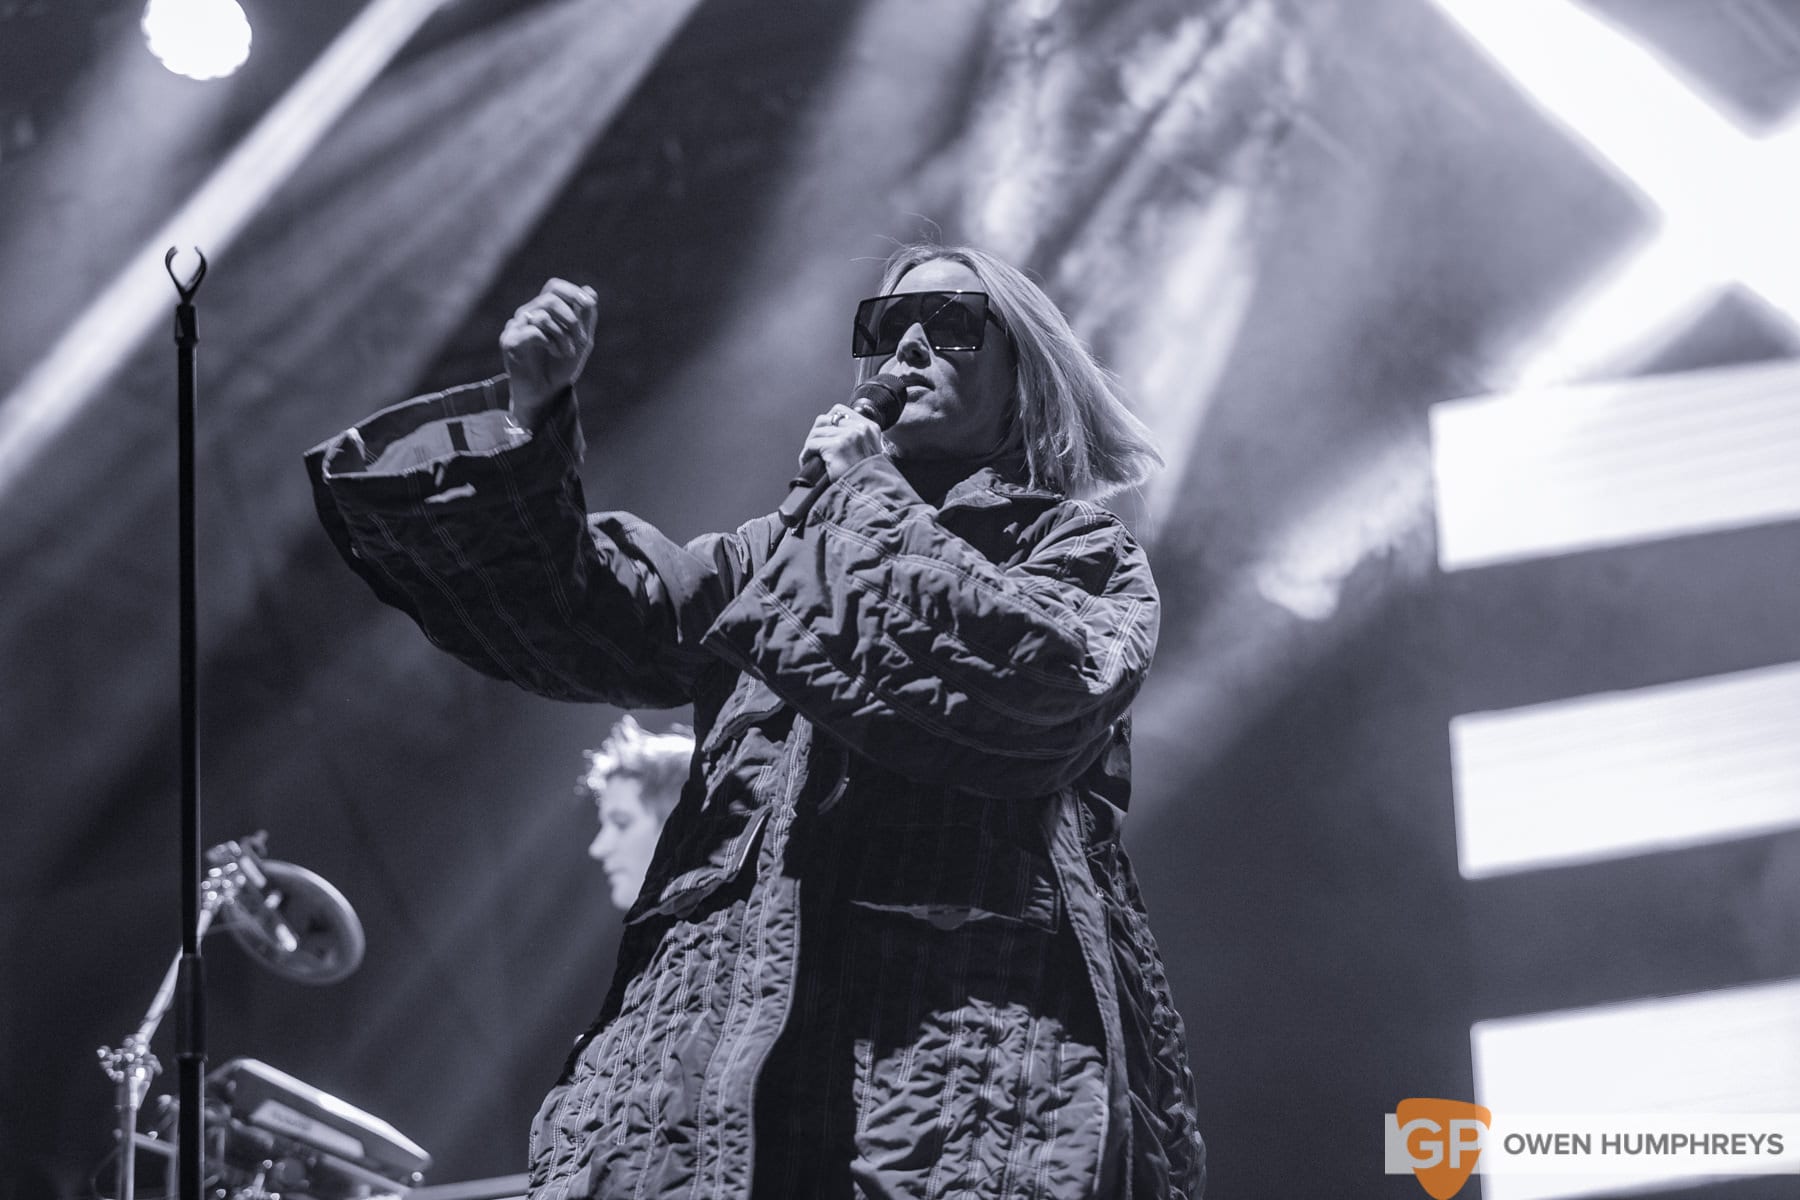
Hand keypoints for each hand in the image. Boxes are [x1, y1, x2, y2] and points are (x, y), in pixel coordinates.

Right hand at [501, 278, 598, 428]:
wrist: (546, 395)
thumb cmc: (560, 368)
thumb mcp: (580, 341)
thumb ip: (585, 317)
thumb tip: (590, 291)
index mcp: (543, 311)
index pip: (554, 287)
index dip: (572, 291)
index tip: (588, 305)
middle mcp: (527, 315)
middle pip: (551, 298)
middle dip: (572, 318)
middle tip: (580, 339)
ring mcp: (516, 327)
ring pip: (544, 315)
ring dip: (563, 334)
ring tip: (566, 352)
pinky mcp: (510, 341)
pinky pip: (534, 331)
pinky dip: (551, 341)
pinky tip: (554, 352)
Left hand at [801, 404, 885, 482]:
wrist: (872, 493)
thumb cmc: (868, 478)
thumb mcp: (869, 452)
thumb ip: (856, 439)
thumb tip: (832, 433)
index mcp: (870, 428)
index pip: (840, 411)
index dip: (827, 422)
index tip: (823, 435)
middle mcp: (860, 428)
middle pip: (826, 419)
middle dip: (817, 432)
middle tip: (814, 446)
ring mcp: (848, 436)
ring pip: (817, 432)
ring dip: (810, 445)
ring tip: (810, 456)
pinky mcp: (836, 447)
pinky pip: (811, 445)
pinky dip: (806, 454)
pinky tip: (807, 462)